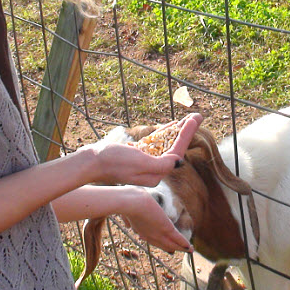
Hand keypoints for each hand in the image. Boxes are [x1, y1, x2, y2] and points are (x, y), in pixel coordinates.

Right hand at [83, 113, 202, 185]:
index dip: (187, 134)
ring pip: (165, 143)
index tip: (195, 119)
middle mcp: (152, 170)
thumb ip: (161, 164)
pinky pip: (154, 143)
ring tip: (188, 118)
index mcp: (156, 173)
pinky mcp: (136, 156)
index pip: (177, 151)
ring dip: (176, 130)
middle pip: (174, 147)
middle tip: (198, 115)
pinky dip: (163, 133)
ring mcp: (144, 162)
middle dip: (185, 131)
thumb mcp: (140, 163)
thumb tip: (178, 161)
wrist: (91, 162)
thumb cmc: (114, 162)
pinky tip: (170, 125)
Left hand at [120, 188, 192, 253]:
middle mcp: (149, 235)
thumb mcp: (127, 213)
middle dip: (170, 247)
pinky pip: (177, 238)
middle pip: (162, 244)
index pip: (151, 239)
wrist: (133, 203)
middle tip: (177, 251)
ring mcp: (158, 233)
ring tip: (189, 250)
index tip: (164, 246)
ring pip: (171, 243)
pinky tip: (190, 247)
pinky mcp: (166, 228)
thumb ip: (127, 220)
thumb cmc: (128, 204)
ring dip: (180, 247)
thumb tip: (127, 225)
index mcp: (140, 230)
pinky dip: (183, 243)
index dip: (158, 243)